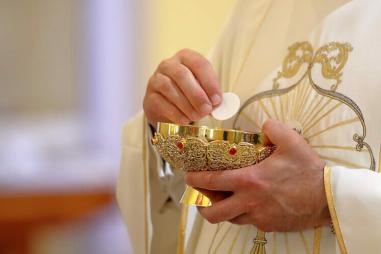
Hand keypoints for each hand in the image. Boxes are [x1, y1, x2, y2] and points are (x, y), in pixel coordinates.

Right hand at [143, 49, 221, 127]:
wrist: (167, 109)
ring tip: (197, 117)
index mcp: (186, 58)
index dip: (209, 82)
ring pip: (169, 88)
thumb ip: (212, 95)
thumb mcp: (203, 91)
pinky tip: (185, 121)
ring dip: (186, 104)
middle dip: (196, 94)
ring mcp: (155, 80)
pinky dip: (174, 113)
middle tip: (207, 110)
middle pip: (181, 74)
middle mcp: (168, 65)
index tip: (217, 99)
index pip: (199, 63)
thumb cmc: (190, 95)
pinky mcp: (149, 97)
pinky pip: (160, 103)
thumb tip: (222, 105)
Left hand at [185, 119, 329, 231]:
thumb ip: (273, 128)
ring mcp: (258, 217)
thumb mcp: (291, 141)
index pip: (212, 182)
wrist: (328, 199)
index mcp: (249, 181)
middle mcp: (249, 202)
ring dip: (223, 210)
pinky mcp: (269, 226)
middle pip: (214, 213)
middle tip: (201, 197)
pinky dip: (243, 214)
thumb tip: (264, 125)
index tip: (188, 177)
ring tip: (224, 199)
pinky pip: (248, 222)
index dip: (196, 180)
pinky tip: (249, 204)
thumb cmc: (308, 170)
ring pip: (230, 219)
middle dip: (201, 207)